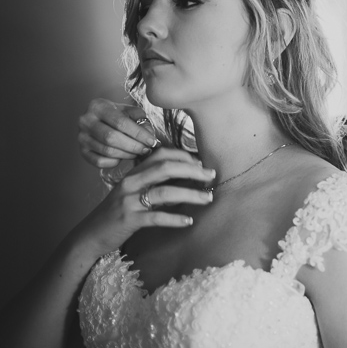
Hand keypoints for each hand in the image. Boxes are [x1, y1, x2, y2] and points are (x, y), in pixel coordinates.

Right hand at [72, 148, 214, 257]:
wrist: (91, 234)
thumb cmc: (119, 212)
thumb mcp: (135, 192)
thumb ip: (155, 182)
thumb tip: (187, 177)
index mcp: (134, 172)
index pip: (162, 154)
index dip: (184, 156)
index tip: (202, 164)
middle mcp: (131, 183)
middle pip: (166, 168)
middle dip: (193, 170)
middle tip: (212, 176)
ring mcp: (129, 201)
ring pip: (165, 193)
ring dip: (191, 195)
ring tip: (208, 198)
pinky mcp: (128, 220)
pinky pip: (156, 218)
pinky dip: (175, 219)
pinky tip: (189, 221)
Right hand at [78, 98, 158, 168]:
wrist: (99, 120)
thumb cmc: (118, 115)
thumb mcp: (130, 111)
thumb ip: (141, 120)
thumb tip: (149, 135)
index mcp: (98, 106)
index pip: (120, 122)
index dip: (138, 134)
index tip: (152, 141)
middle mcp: (85, 121)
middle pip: (111, 137)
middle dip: (133, 146)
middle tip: (147, 150)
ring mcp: (81, 137)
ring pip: (107, 151)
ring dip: (127, 154)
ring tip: (138, 153)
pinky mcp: (82, 151)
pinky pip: (99, 161)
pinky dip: (114, 162)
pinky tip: (122, 157)